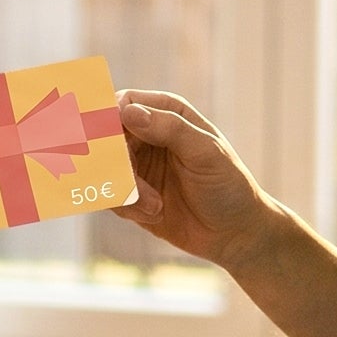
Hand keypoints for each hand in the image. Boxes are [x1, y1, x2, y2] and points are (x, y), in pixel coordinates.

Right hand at [111, 90, 283, 266]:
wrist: (234, 233)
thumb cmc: (228, 185)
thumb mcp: (206, 152)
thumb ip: (170, 128)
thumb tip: (127, 111)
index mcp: (166, 112)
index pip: (122, 103)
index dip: (107, 121)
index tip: (110, 145)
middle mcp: (145, 133)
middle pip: (105, 137)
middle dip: (115, 164)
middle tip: (133, 187)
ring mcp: (135, 163)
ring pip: (102, 168)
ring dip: (125, 191)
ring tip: (156, 206)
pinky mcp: (129, 193)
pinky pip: (108, 195)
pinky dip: (127, 207)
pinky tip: (155, 214)